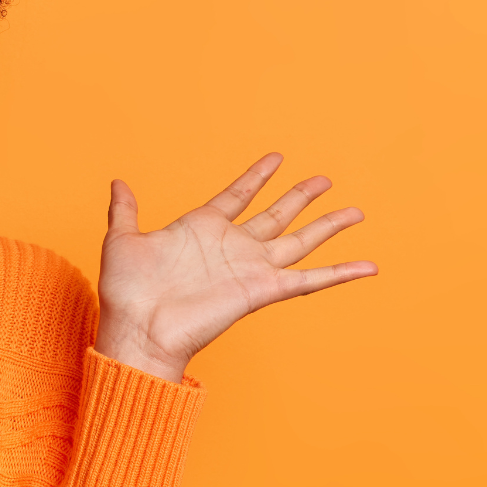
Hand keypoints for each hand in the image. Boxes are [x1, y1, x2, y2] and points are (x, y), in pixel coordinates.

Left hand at [95, 153, 375, 381]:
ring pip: (299, 241)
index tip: (276, 158)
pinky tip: (368, 266)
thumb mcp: (122, 239)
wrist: (137, 329)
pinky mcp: (263, 291)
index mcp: (202, 228)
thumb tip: (118, 182)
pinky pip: (309, 279)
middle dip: (301, 196)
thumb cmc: (126, 292)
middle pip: (277, 215)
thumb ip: (125, 210)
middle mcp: (231, 247)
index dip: (257, 176)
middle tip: (324, 179)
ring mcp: (250, 269)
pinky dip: (340, 273)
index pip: (238, 194)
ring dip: (328, 225)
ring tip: (355, 211)